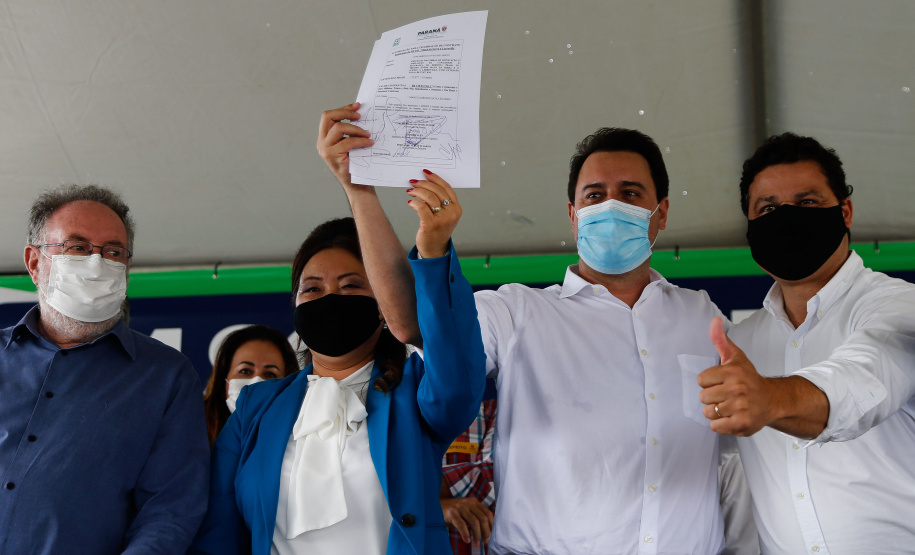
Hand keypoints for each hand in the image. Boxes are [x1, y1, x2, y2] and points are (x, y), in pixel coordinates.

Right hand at [316, 103, 373, 186]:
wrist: (357, 185)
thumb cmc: (357, 164)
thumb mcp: (352, 145)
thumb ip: (351, 132)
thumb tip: (361, 113)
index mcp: (325, 137)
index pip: (329, 116)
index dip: (343, 109)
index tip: (357, 105)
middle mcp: (321, 142)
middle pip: (328, 116)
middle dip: (345, 112)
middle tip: (360, 116)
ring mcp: (325, 149)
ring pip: (338, 127)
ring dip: (356, 128)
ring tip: (367, 134)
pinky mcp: (331, 156)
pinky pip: (347, 141)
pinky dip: (360, 140)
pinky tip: (369, 142)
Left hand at [407, 170, 461, 258]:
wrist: (435, 250)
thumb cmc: (437, 231)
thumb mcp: (444, 215)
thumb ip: (440, 202)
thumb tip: (426, 184)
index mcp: (456, 208)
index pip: (446, 187)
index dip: (436, 178)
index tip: (426, 173)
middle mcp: (451, 212)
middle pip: (436, 190)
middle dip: (423, 183)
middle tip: (413, 182)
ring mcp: (442, 219)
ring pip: (428, 197)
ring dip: (417, 191)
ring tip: (410, 191)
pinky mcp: (431, 224)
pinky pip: (421, 207)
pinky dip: (414, 202)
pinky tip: (410, 202)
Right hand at [440, 497, 492, 544]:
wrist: (434, 508)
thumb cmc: (451, 513)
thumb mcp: (465, 512)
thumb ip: (474, 517)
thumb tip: (486, 532)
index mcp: (473, 502)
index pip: (488, 513)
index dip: (491, 525)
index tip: (491, 535)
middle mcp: (468, 503)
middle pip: (483, 518)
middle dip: (486, 532)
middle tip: (485, 541)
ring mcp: (460, 507)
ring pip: (474, 522)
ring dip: (477, 535)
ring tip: (477, 543)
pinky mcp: (451, 512)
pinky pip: (462, 525)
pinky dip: (466, 534)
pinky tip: (467, 540)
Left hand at [697, 317, 775, 435]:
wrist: (773, 400)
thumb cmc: (749, 379)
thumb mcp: (736, 357)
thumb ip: (721, 340)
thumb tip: (714, 321)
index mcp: (732, 372)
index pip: (701, 380)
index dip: (709, 382)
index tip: (721, 382)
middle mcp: (737, 389)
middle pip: (703, 398)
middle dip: (712, 398)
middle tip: (726, 396)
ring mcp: (741, 407)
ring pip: (708, 413)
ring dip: (716, 412)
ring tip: (729, 407)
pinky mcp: (742, 423)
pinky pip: (716, 427)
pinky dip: (721, 425)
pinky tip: (732, 417)